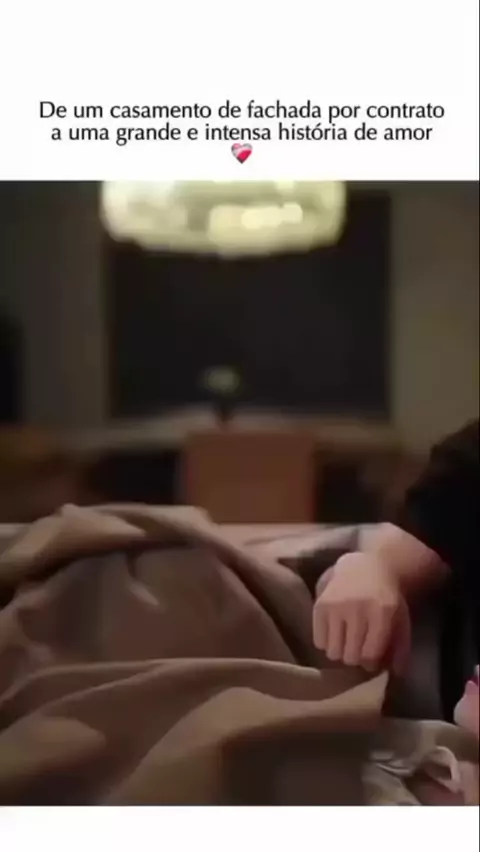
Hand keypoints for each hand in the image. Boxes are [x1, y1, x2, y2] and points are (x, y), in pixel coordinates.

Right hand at [313, 552, 410, 673]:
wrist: (365, 565)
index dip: (371, 663)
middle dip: (356, 658)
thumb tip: (395, 674)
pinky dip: (327, 643)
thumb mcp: (400, 618)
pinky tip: (335, 633)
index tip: (372, 659)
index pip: (370, 654)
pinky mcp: (319, 605)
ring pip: (333, 652)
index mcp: (381, 612)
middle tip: (358, 649)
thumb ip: (401, 647)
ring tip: (346, 642)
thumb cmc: (385, 597)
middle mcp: (356, 608)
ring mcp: (335, 606)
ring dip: (341, 652)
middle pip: (350, 656)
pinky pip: (319, 641)